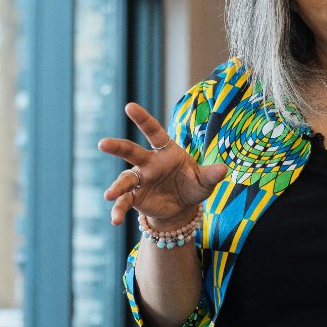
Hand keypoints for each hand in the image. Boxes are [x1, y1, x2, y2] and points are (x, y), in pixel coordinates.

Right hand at [98, 102, 226, 228]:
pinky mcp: (135, 197)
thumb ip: (211, 174)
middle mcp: (148, 163)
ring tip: (109, 195)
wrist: (182, 207)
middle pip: (130, 151)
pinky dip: (119, 210)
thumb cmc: (193, 185)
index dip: (142, 119)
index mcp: (165, 151)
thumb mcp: (204, 180)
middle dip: (117, 147)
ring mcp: (139, 180)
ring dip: (116, 187)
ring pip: (124, 179)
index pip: (153, 132)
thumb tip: (224, 169)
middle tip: (103, 144)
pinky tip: (115, 220)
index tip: (129, 106)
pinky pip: (124, 202)